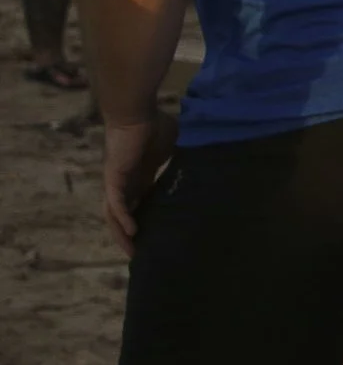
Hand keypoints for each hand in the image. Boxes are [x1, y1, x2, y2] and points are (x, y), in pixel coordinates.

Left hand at [101, 112, 177, 256]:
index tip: (154, 233)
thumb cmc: (154, 123)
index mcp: (138, 174)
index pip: (138, 202)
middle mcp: (125, 181)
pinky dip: (123, 217)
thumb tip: (207, 156)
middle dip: (128, 234)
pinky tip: (133, 231)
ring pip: (114, 213)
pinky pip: (117, 203)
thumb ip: (183, 155)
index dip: (143, 219)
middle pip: (122, 213)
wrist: (135, 111)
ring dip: (121, 233)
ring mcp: (117, 180)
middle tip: (140, 252)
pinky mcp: (114, 177)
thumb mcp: (175, 144)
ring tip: (133, 250)